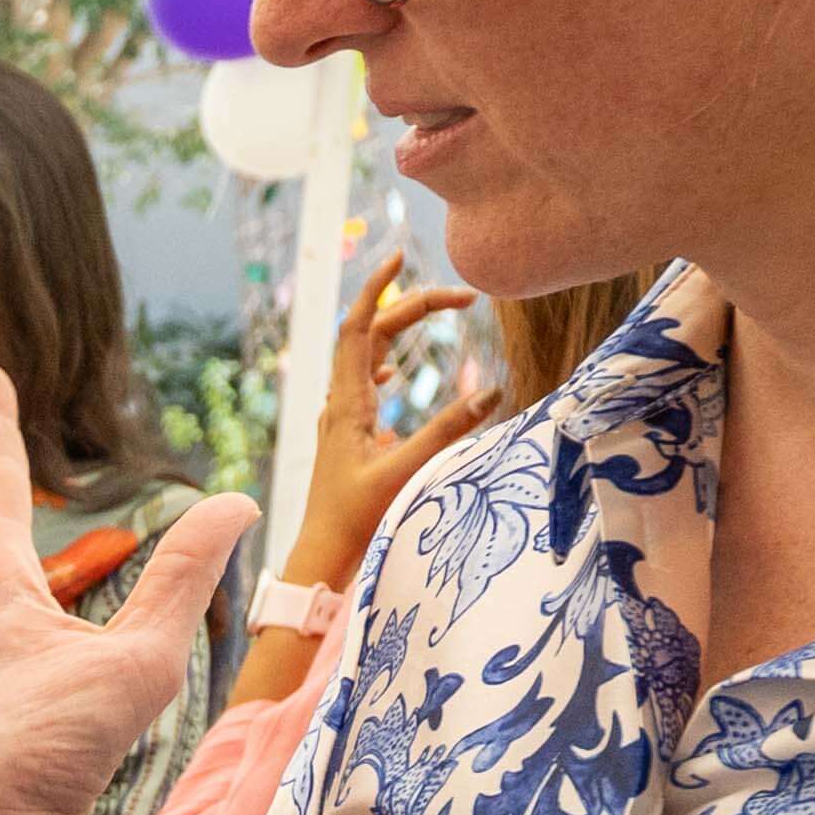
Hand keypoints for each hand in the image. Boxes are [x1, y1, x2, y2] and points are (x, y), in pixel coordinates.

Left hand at [282, 260, 500, 622]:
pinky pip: (363, 386)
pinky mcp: (348, 439)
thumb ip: (449, 430)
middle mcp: (340, 404)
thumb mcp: (407, 471)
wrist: (322, 558)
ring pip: (366, 358)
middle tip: (460, 296)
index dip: (378, 288)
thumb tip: (492, 389)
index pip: (360, 327)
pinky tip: (393, 372)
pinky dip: (382, 365)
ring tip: (433, 311)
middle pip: (370, 335)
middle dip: (411, 307)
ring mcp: (342, 421)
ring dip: (397, 330)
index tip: (399, 256)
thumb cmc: (357, 520)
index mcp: (348, 403)